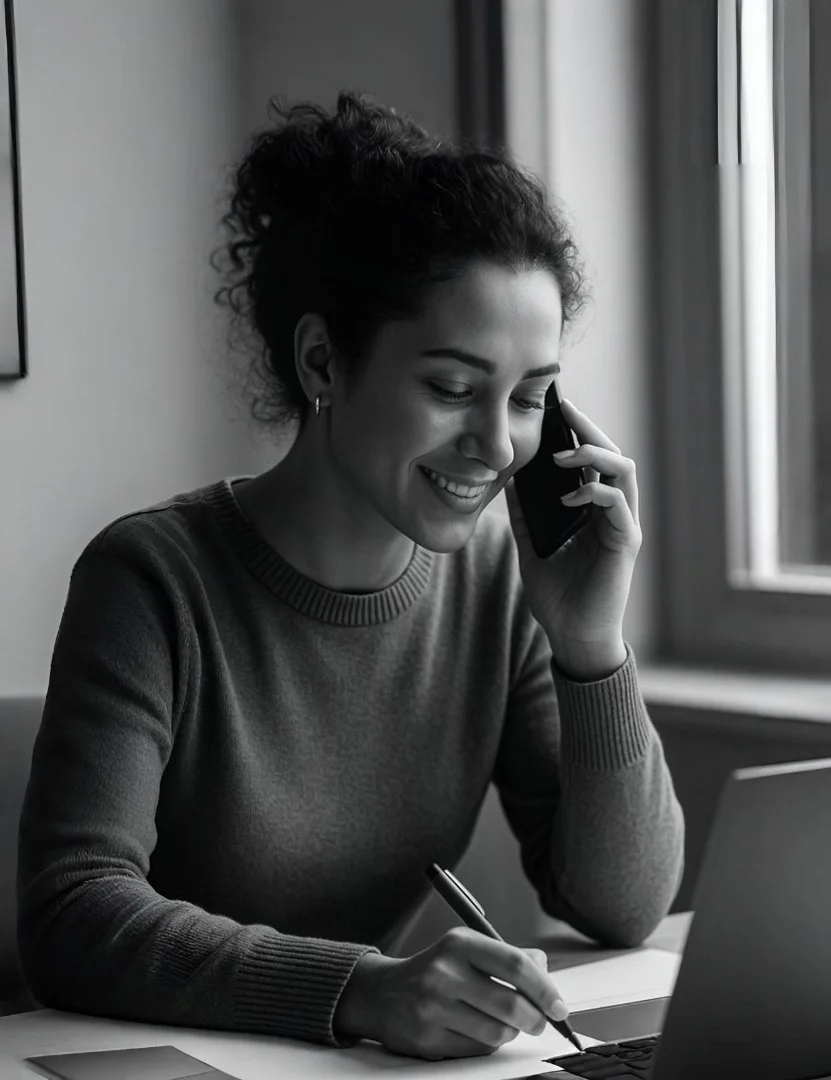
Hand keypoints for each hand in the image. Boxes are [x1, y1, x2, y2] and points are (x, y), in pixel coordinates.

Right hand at [333, 927, 568, 1059]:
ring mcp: (434, 1008)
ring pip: (498, 1033)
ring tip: (501, 1023)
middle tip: (538, 1021)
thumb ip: (506, 956)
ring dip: (509, 1033)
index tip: (559, 1006)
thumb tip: (542, 965)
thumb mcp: (466, 949)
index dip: (545, 988)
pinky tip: (476, 1030)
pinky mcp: (428, 1039)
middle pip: (511, 1005)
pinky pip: (477, 1050)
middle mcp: (444, 973)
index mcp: (459, 944)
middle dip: (535, 1019)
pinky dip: (487, 1044)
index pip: (515, 965)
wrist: (382, 994)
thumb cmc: (434, 969)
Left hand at [505, 398, 641, 675]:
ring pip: (624, 471)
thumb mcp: (531, 546)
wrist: (572, 636)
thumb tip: (509, 480)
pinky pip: (618, 504)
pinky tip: (570, 496)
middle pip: (612, 454)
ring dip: (595, 455)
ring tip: (563, 455)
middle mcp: (613, 511)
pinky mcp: (627, 543)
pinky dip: (595, 492)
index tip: (554, 408)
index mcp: (593, 509)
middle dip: (588, 428)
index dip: (577, 432)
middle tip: (564, 409)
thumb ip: (524, 515)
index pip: (592, 459)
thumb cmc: (557, 595)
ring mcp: (624, 525)